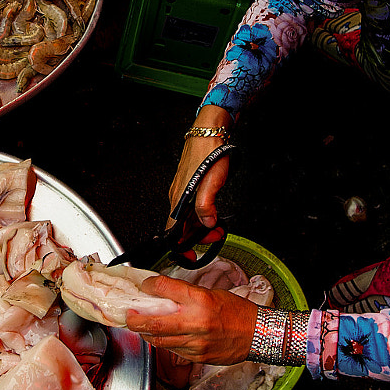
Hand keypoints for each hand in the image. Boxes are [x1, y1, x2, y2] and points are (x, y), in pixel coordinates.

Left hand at [124, 274, 254, 364]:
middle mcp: (196, 321)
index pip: (165, 288)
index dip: (149, 286)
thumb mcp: (213, 293)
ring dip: (146, 333)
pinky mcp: (197, 356)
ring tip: (141, 326)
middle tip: (129, 315)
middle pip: (155, 321)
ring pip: (160, 339)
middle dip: (135, 319)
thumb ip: (187, 294)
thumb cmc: (238, 312)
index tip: (144, 287)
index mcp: (201, 300)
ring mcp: (196, 342)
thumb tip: (163, 293)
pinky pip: (172, 350)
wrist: (257, 334)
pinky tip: (161, 337)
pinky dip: (163, 343)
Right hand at [168, 106, 232, 239]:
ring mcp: (181, 191)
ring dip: (200, 226)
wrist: (209, 131)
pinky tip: (210, 212)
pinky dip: (200, 215)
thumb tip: (206, 224)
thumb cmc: (210, 153)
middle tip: (216, 234)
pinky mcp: (187, 185)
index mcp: (179, 199)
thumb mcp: (212, 182)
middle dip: (198, 236)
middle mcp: (176, 197)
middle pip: (181, 227)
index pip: (173, 233)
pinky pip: (189, 207)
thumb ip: (206, 206)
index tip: (190, 257)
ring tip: (217, 225)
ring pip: (186, 218)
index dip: (181, 248)